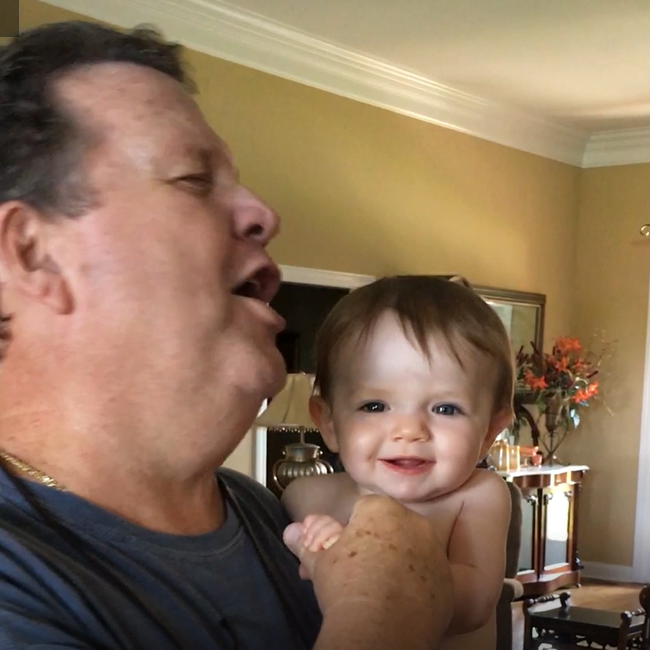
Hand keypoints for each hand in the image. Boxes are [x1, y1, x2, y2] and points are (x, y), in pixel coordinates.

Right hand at [284, 495, 452, 649]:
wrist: (378, 631)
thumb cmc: (347, 587)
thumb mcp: (320, 561)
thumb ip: (307, 541)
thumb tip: (290, 532)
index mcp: (383, 509)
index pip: (363, 511)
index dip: (348, 532)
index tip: (340, 552)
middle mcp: (415, 523)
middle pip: (389, 529)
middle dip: (372, 545)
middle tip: (354, 572)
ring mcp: (435, 552)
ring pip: (410, 551)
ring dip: (395, 563)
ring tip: (374, 589)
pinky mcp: (448, 582)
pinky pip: (428, 576)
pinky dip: (415, 585)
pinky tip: (397, 601)